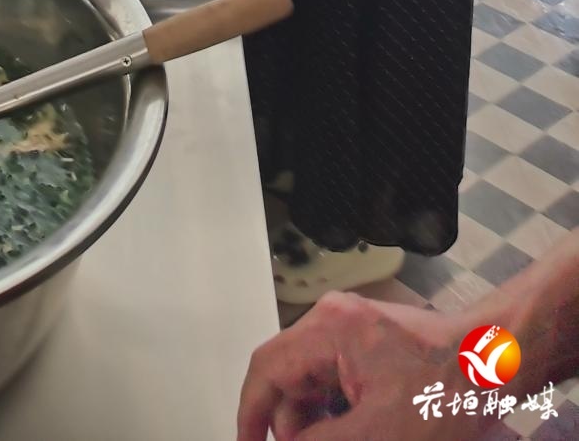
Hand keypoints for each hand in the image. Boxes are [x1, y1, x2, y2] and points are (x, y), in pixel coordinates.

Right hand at [237, 290, 484, 440]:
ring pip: (313, 383)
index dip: (251, 412)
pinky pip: (336, 380)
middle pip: (289, 378)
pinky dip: (341, 412)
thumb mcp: (379, 432)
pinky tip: (363, 430)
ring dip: (321, 421)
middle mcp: (333, 319)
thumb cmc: (452, 387)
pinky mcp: (369, 342)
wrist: (498, 363)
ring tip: (347, 437)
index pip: (267, 368)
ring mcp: (352, 329)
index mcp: (329, 328)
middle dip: (295, 424)